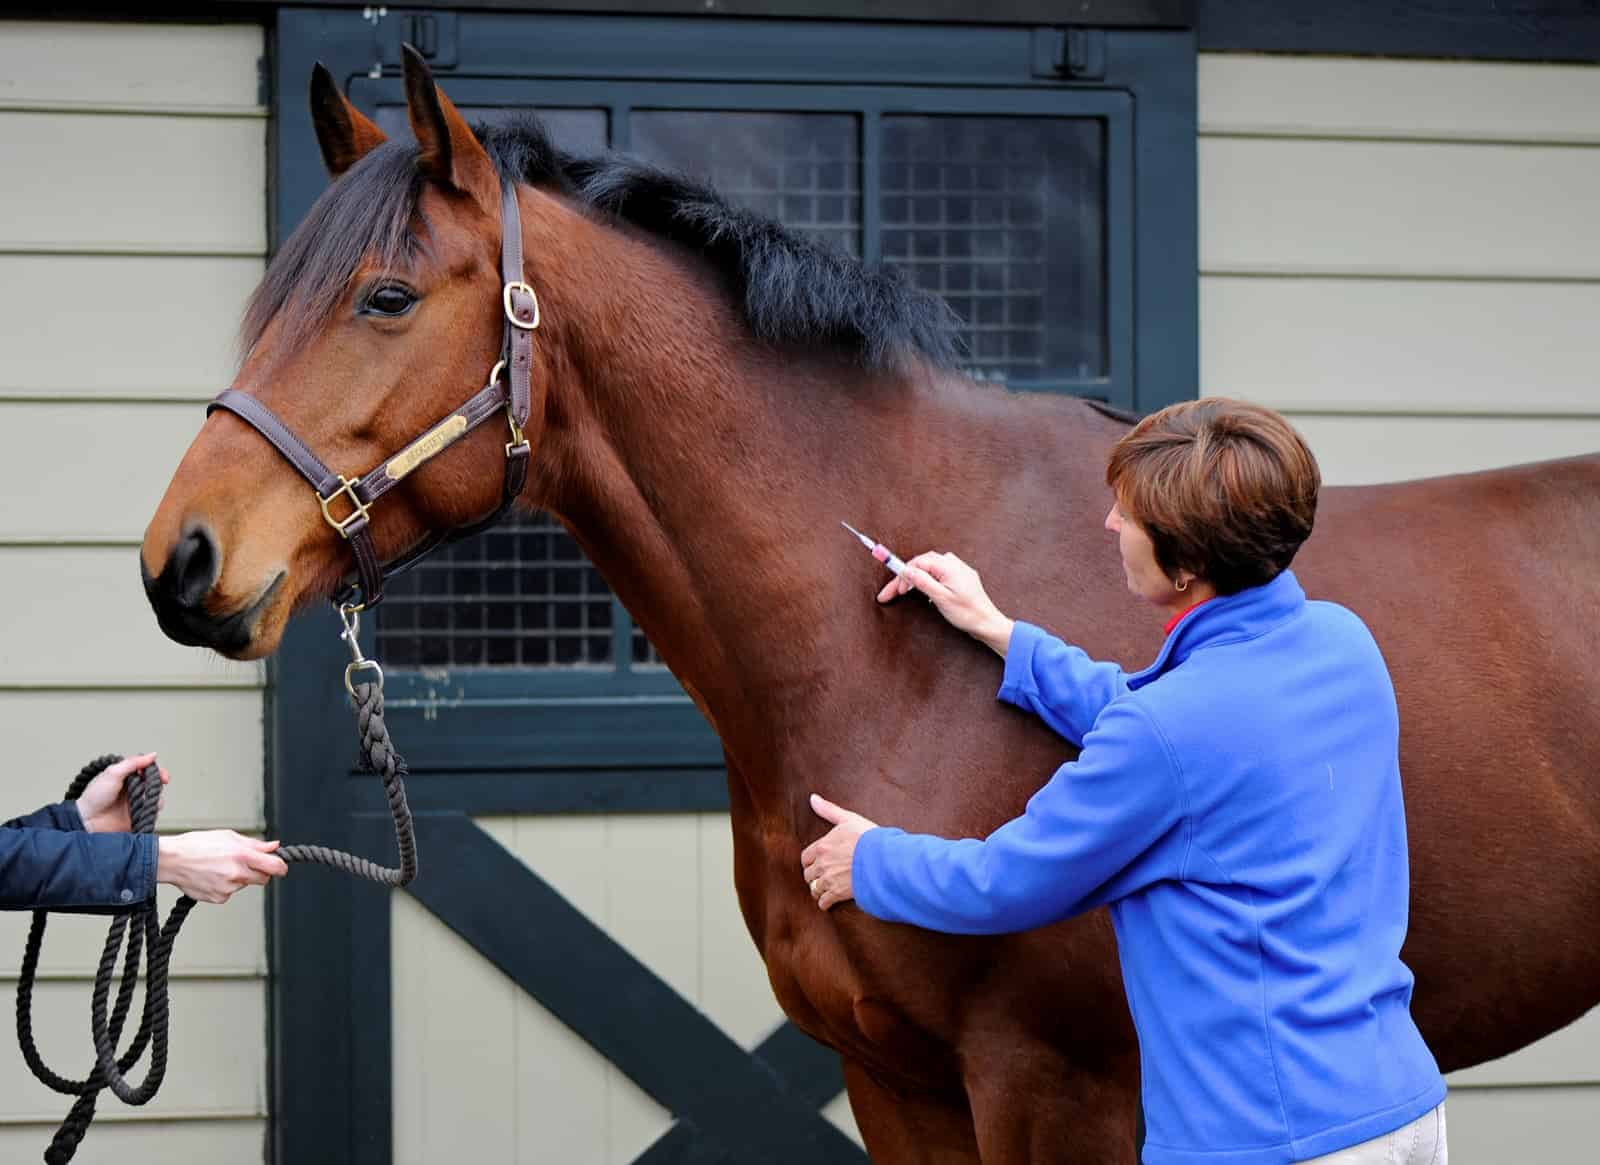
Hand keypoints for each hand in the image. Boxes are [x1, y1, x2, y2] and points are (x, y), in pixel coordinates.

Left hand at [76, 753, 167, 834]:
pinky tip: (143, 810)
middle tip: (159, 784)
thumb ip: (132, 763)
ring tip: (143, 799)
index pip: (148, 769)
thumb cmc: (94, 797)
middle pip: (155, 782)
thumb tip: (152, 755)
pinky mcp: (138, 815)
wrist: (88, 820)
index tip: (161, 774)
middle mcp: (133, 788)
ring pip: (156, 797)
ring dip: (154, 797)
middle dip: (159, 783)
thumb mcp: (112, 773)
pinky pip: (153, 812)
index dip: (156, 770)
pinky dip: (152, 810)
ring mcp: (136, 802)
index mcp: (127, 775)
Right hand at [157, 831, 288, 903]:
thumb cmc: (196, 844)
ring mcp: (227, 888)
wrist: (171, 860)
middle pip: (263, 879)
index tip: (281, 867)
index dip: (281, 867)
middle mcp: (237, 873)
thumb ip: (254, 844)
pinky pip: (229, 893)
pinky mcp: (218, 898)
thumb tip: (273, 847)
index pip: (275, 867)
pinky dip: (224, 886)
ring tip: (218, 867)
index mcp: (242, 855)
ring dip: (238, 878)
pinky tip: (211, 876)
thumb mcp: (228, 836)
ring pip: (244, 885)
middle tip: (244, 864)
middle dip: (259, 872)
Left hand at [801, 794, 878, 910]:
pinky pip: (824, 902)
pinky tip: (829, 902)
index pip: (805, 858)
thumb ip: (828, 810)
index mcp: (822, 846)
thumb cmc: (867, 837)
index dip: (810, 862)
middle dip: (813, 876)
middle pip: (808, 875)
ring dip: (818, 890)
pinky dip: (825, 903)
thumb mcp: (848, 818)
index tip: (815, 863)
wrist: (882, 858)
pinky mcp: (838, 893)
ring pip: (814, 889)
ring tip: (823, 890)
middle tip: (820, 877)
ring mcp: (829, 880)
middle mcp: (822, 864)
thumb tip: (812, 798)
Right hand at [876, 551, 1014, 655]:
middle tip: (893, 592)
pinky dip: (928, 577)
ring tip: (905, 589)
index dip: (901, 577)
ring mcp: (959, 569)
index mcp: (948, 566)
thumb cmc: (967, 613)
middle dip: (905, 576)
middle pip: (922, 563)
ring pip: (931, 565)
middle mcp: (954, 563)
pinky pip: (940, 570)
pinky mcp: (962, 577)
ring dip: (916, 575)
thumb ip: (922, 582)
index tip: (891, 591)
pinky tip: (925, 588)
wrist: (987, 623)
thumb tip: (906, 571)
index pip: (917, 564)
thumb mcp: (940, 598)